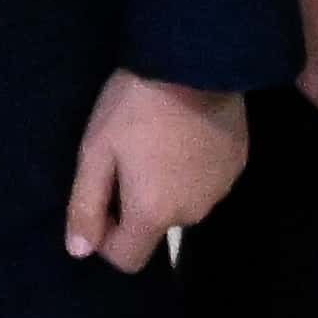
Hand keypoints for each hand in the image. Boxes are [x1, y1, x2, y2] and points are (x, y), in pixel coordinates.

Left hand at [68, 73, 247, 268]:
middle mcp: (193, 213)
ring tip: (157, 141)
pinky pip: (206, 180)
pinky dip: (192, 167)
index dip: (107, 238)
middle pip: (156, 227)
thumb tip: (79, 251)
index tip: (101, 199)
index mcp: (154, 213)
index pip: (128, 258)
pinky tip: (185, 132)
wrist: (193, 59)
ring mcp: (221, 189)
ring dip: (167, 185)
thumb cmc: (134, 107)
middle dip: (137, 204)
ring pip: (183, 203)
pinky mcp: (238, 164)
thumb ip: (85, 205)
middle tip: (126, 157)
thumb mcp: (96, 151)